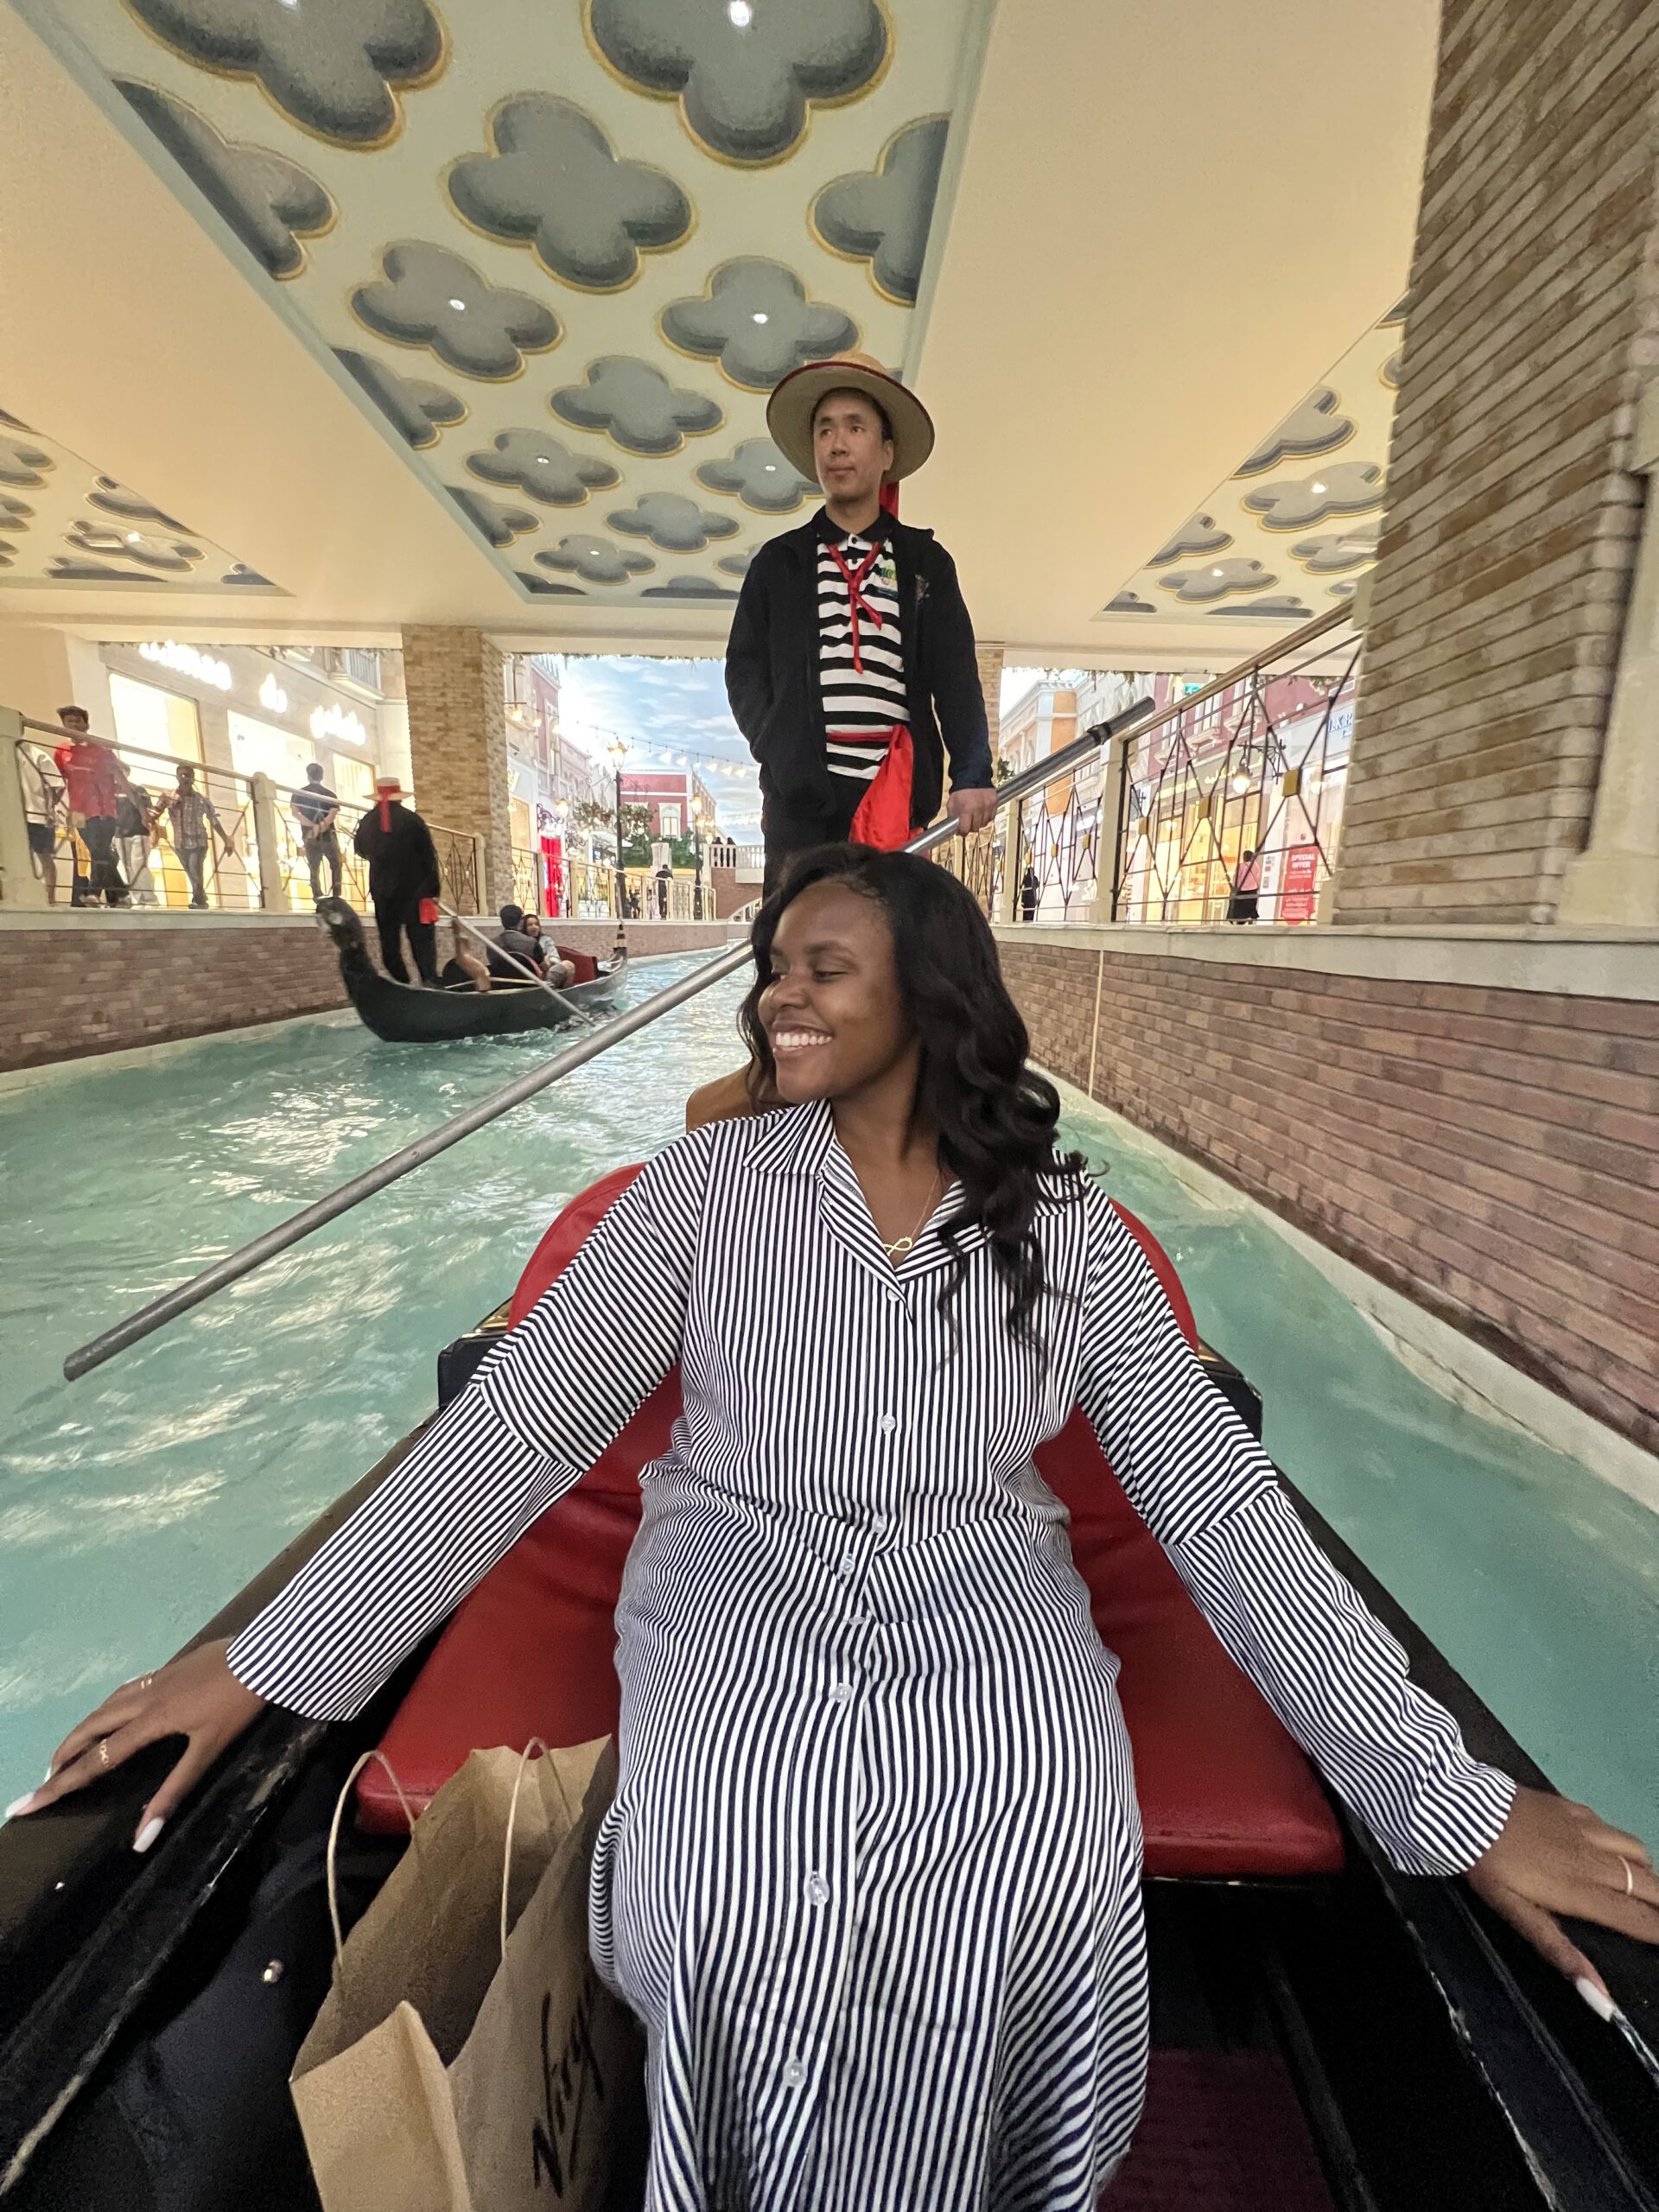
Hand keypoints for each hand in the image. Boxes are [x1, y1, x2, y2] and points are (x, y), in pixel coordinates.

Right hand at [5, 1640, 267, 1851]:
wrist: (266, 1655)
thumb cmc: (238, 1706)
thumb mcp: (208, 1752)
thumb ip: (173, 1793)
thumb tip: (141, 1839)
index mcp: (149, 1722)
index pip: (96, 1760)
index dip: (60, 1784)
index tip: (25, 1802)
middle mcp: (144, 1699)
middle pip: (91, 1727)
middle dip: (64, 1754)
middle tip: (46, 1779)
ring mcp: (157, 1679)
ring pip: (107, 1705)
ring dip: (84, 1729)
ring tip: (71, 1749)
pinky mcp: (171, 1668)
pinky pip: (126, 1690)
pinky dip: (108, 1707)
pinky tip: (114, 1710)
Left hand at [948, 786, 996, 835]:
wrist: (972, 776)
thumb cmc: (961, 790)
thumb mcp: (951, 803)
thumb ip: (952, 816)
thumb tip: (955, 828)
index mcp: (966, 809)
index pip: (965, 829)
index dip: (962, 832)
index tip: (961, 831)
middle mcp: (978, 808)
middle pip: (976, 828)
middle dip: (971, 827)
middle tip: (968, 823)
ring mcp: (988, 806)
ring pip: (985, 823)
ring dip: (979, 822)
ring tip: (975, 816)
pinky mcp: (994, 802)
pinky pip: (992, 816)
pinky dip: (987, 817)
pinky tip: (982, 812)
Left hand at [1467, 1784, 1658, 2000]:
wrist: (1463, 1808)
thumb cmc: (1489, 1868)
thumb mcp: (1517, 1915)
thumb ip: (1561, 1951)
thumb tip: (1600, 1996)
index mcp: (1581, 1891)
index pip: (1636, 1918)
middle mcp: (1593, 1860)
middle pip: (1648, 1885)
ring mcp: (1585, 1829)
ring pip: (1637, 1852)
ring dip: (1648, 1873)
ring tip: (1647, 1888)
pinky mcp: (1572, 1806)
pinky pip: (1610, 1826)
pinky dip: (1621, 1843)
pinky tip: (1610, 1848)